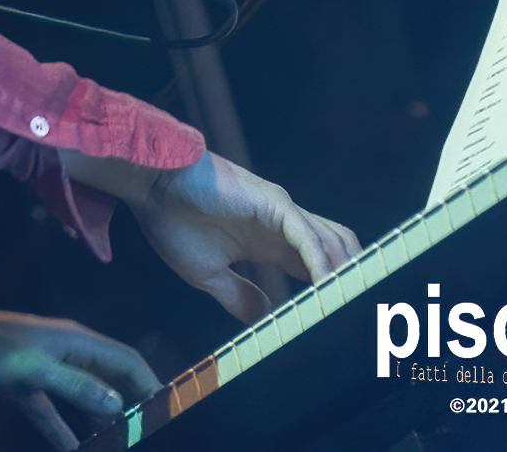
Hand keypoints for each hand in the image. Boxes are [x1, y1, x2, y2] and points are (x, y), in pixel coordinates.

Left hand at [0, 302, 158, 449]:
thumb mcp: (30, 369)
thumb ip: (75, 385)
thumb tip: (117, 403)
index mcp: (70, 338)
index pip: (123, 358)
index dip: (148, 382)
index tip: (167, 410)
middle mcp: (61, 350)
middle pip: (106, 376)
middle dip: (127, 401)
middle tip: (144, 433)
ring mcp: (40, 368)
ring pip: (81, 395)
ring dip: (98, 417)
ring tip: (117, 444)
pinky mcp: (19, 385)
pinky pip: (50, 411)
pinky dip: (62, 430)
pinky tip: (73, 450)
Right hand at [61, 149, 358, 325]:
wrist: (150, 186)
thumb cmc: (172, 220)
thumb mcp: (206, 273)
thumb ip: (237, 294)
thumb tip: (262, 317)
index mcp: (269, 243)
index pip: (316, 267)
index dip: (330, 292)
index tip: (334, 321)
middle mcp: (284, 226)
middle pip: (337, 251)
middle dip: (351, 279)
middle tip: (356, 314)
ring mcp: (282, 212)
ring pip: (333, 241)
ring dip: (343, 273)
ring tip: (344, 306)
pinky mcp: (274, 203)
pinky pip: (308, 236)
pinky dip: (321, 263)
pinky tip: (325, 286)